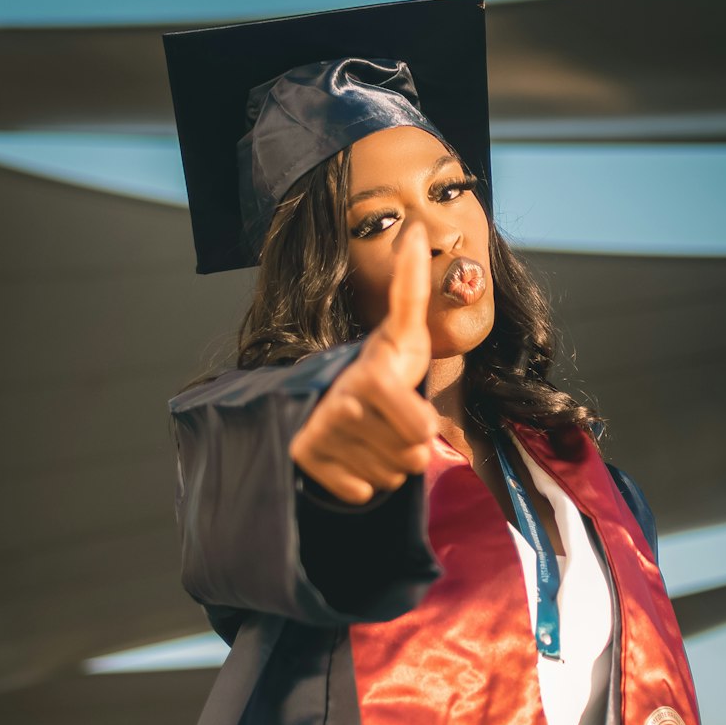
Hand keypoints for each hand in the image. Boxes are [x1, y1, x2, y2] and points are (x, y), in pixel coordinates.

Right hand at [290, 222, 437, 503]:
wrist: (324, 395)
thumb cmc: (379, 366)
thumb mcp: (403, 331)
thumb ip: (413, 288)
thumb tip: (420, 230)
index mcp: (368, 377)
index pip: (419, 432)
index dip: (422, 430)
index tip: (413, 415)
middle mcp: (338, 407)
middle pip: (408, 460)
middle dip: (406, 446)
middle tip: (388, 423)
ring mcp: (318, 436)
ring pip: (385, 479)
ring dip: (385, 464)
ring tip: (369, 436)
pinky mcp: (303, 461)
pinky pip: (358, 493)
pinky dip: (360, 482)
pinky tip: (350, 455)